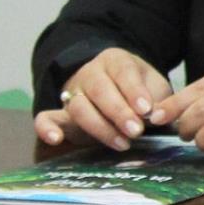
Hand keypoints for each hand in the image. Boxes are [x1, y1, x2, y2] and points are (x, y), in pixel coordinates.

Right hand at [34, 48, 171, 151]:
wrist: (116, 89)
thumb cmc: (140, 89)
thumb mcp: (154, 87)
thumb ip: (158, 99)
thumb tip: (158, 117)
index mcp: (116, 60)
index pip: (124, 72)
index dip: (134, 91)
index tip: (146, 110)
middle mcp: (91, 73)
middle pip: (101, 90)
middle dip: (119, 113)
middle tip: (136, 131)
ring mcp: (73, 93)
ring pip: (79, 107)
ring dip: (100, 127)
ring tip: (123, 144)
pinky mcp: (59, 113)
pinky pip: (45, 117)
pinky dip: (46, 128)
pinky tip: (55, 139)